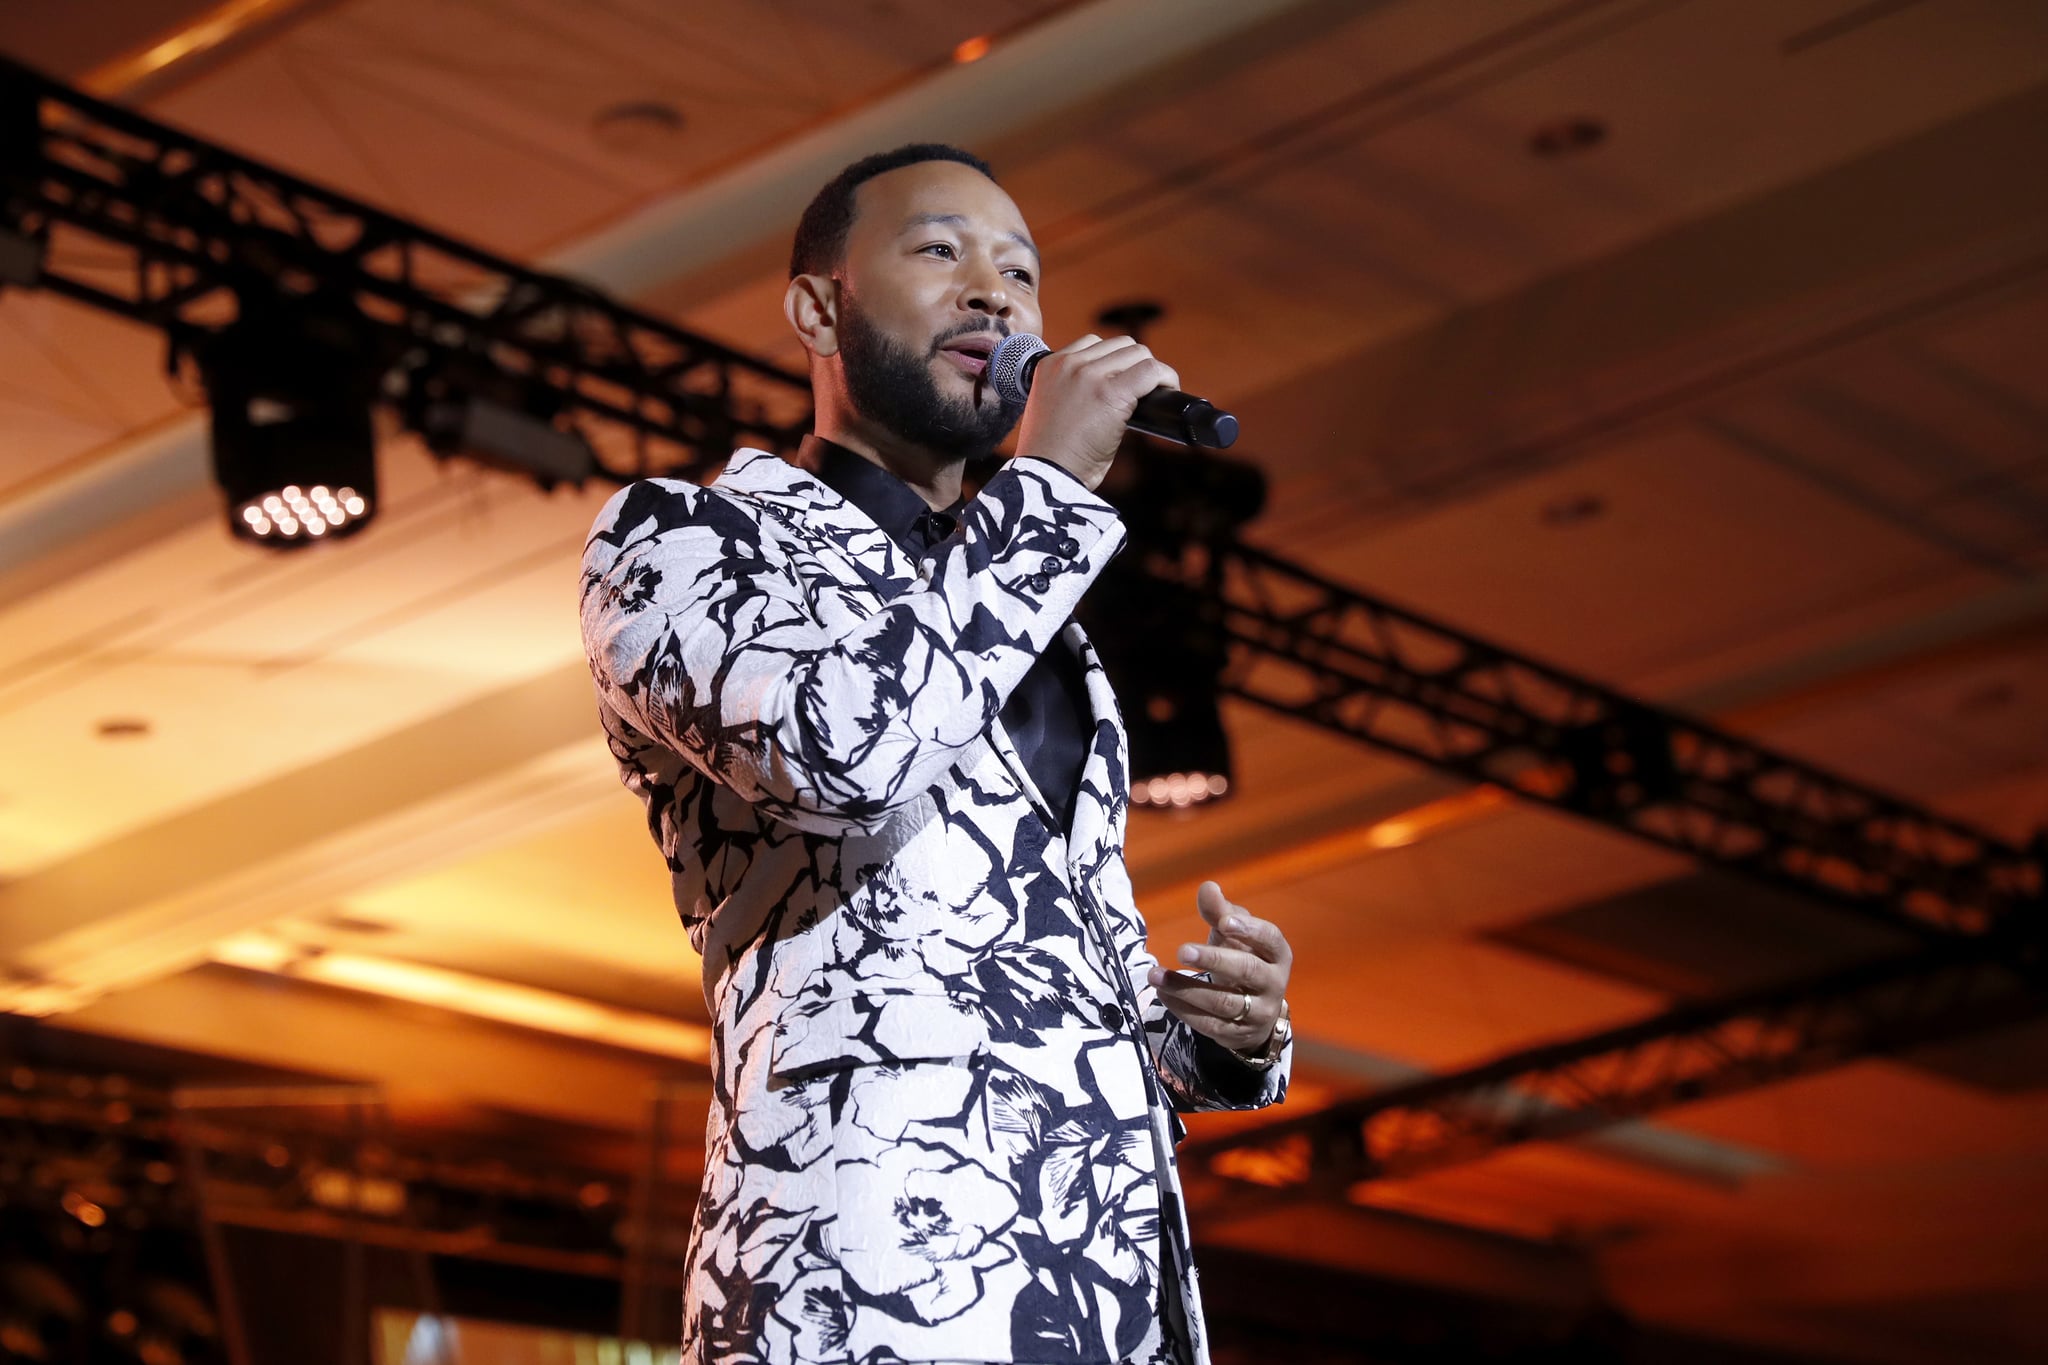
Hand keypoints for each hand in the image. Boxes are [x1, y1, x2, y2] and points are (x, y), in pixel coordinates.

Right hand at [1012, 333, 1179, 491]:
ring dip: (1151, 370)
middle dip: (1135, 364)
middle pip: (1120, 344)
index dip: (1115, 361)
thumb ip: (1073, 392)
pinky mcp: (1111, 393)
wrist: (1047, 477)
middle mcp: (1068, 365)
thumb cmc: (1052, 456)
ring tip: (1156, 391)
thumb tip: (1110, 392)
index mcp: (1049, 366)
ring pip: (1137, 353)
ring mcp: (1089, 376)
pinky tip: (1169, 390)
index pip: (1092, 343)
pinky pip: (1150, 371)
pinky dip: (1166, 378)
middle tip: (1143, 389)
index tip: (1123, 381)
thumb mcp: (1053, 409)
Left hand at [1146, 881, 1291, 1054]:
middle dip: (1214, 960)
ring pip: (1224, 1002)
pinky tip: (1162, 994)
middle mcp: (1274, 984)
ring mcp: (1258, 1012)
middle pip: (1247, 971)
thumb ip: (1220, 911)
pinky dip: (1183, 1009)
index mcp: (1277, 954)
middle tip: (1182, 950)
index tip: (1223, 923)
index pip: (1270, 939)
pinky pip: (1210, 1024)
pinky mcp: (1237, 1035)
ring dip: (1187, 989)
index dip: (1249, 930)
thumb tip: (1208, 887)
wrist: (1256, 1012)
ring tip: (1156, 975)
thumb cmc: (1242, 959)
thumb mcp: (1233, 935)